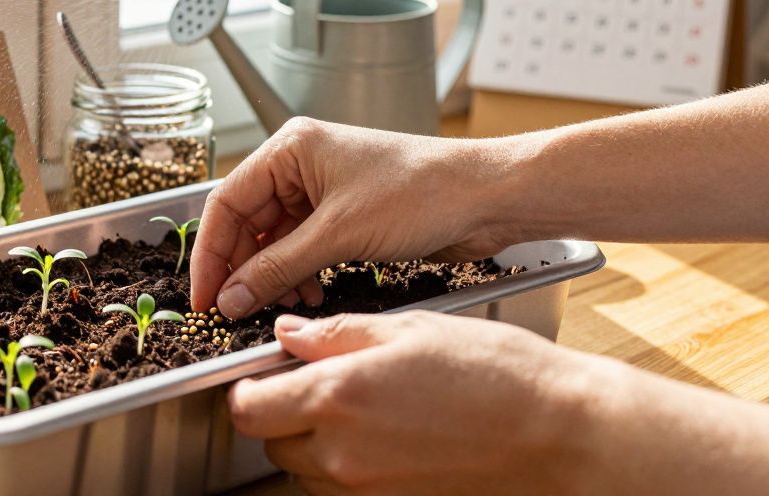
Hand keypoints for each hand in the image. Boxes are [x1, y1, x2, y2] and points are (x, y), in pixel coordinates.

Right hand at [191, 118, 520, 317]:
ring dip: (272, 275)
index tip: (203, 296)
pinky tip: (309, 292)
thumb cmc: (422, 192)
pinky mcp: (343, 215)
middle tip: (232, 310)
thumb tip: (231, 297)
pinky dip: (298, 274)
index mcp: (290, 148)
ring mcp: (322, 190)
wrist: (486, 198)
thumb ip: (277, 268)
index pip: (227, 203)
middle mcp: (300, 165)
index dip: (210, 254)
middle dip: (242, 269)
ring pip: (274, 240)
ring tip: (281, 303)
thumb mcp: (339, 235)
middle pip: (247, 223)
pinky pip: (302, 248)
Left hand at [229, 312, 585, 494]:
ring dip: (316, 443)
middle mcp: (342, 454)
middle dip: (283, 414)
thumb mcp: (409, 330)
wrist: (562, 435)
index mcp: (336, 397)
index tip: (267, 374)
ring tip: (368, 410)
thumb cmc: (496, 374)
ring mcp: (367, 490)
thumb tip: (287, 335)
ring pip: (306, 472)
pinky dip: (351, 468)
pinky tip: (391, 438)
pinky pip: (346, 491)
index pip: (247, 408)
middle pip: (272, 443)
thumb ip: (336, 335)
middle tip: (321, 384)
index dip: (250, 389)